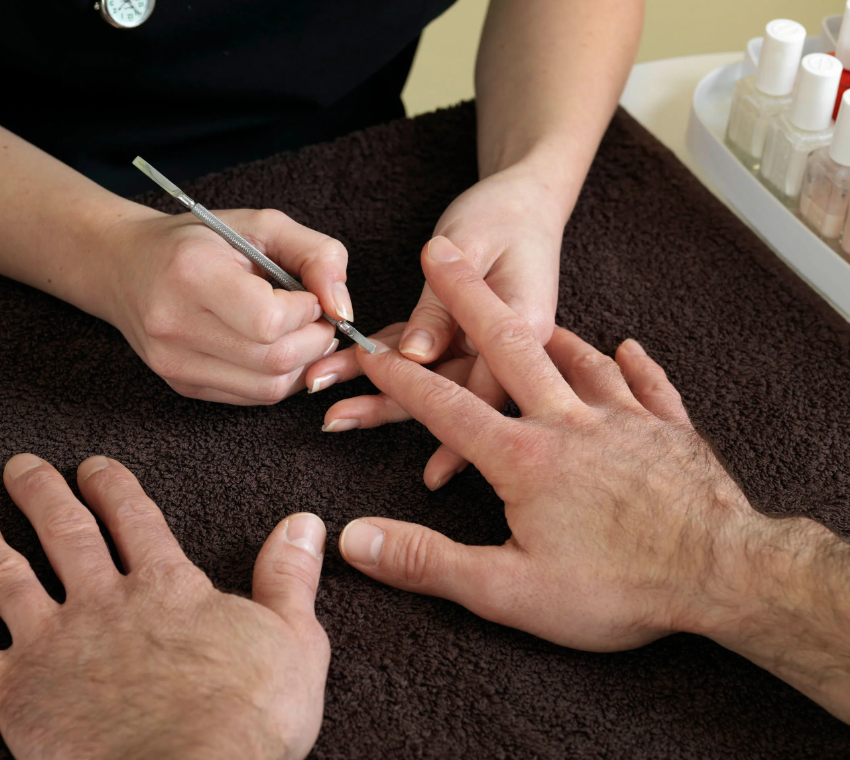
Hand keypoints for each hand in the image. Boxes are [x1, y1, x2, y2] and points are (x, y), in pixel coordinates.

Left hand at [0, 454, 329, 759]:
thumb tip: (307, 522)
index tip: (94, 465)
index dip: (114, 487)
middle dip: (41, 492)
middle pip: (64, 530)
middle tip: (19, 465)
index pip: (135, 518)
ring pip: (4, 574)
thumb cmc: (248, 719)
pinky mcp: (13, 691)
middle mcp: (101, 600)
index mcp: (165, 587)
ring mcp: (51, 642)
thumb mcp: (294, 640)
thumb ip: (291, 577)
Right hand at [99, 207, 351, 404]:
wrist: (125, 266)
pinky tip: (274, 349)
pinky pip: (252, 398)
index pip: (270, 321)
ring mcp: (174, 364)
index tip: (306, 295)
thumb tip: (343, 307)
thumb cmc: (199, 241)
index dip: (305, 311)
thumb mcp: (261, 225)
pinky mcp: (183, 386)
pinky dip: (278, 378)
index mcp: (191, 273)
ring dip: (301, 364)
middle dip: (314, 340)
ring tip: (296, 332)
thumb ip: (316, 255)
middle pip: (275, 360)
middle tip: (314, 317)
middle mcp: (174, 325)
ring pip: (268, 388)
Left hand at [305, 165, 562, 486]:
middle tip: (333, 419)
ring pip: (427, 380)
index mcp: (526, 331)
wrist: (526, 196)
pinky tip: (338, 369)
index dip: (461, 434)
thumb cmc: (504, 215)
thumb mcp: (470, 247)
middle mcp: (508, 351)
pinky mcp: (460, 338)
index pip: (491, 392)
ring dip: (375, 388)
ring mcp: (482, 348)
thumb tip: (416, 358)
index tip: (431, 472)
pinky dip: (380, 360)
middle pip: (449, 394)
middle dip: (388, 407)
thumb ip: (443, 306)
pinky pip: (417, 357)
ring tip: (323, 398)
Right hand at [334, 236, 759, 650]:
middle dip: (468, 299)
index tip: (371, 353)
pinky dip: (637, 364)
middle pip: (509, 348)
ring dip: (549, 333)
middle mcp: (572, 424)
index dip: (402, 381)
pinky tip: (631, 348)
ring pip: (582, 359)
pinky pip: (651, 385)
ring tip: (530, 314)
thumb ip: (425, 560)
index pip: (446, 409)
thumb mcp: (507, 590)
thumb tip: (352, 540)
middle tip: (441, 255)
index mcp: (525, 458)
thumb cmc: (617, 590)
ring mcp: (628, 422)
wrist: (727, 574)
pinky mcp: (674, 434)